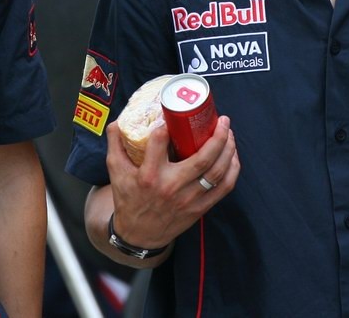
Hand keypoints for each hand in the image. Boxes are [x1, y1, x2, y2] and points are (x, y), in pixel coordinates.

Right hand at [105, 114, 238, 248]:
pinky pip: (223, 188)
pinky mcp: (199, 208)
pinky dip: (232, 170)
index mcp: (148, 176)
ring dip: (228, 150)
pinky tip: (232, 156)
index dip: (166, 127)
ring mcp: (188, 199)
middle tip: (222, 120)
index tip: (173, 114)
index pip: (159, 145)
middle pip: (202, 159)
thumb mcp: (116, 172)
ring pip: (216, 173)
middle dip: (217, 136)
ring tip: (229, 133)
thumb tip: (117, 121)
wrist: (139, 235)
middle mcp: (171, 187)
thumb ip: (116, 145)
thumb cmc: (128, 199)